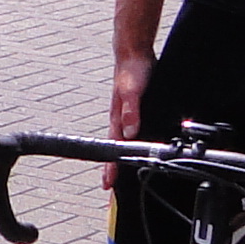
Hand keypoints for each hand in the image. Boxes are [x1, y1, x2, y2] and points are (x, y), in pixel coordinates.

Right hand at [107, 48, 152, 184]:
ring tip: (119, 175)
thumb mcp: (132, 90)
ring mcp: (128, 116)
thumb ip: (131, 111)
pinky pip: (132, 134)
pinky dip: (132, 145)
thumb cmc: (132, 70)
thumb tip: (130, 132)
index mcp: (118, 118)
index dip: (111, 167)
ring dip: (120, 159)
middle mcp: (121, 120)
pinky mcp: (136, 111)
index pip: (113, 148)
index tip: (108, 184)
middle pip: (115, 150)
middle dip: (112, 170)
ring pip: (123, 144)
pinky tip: (136, 149)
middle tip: (110, 189)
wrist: (135, 54)